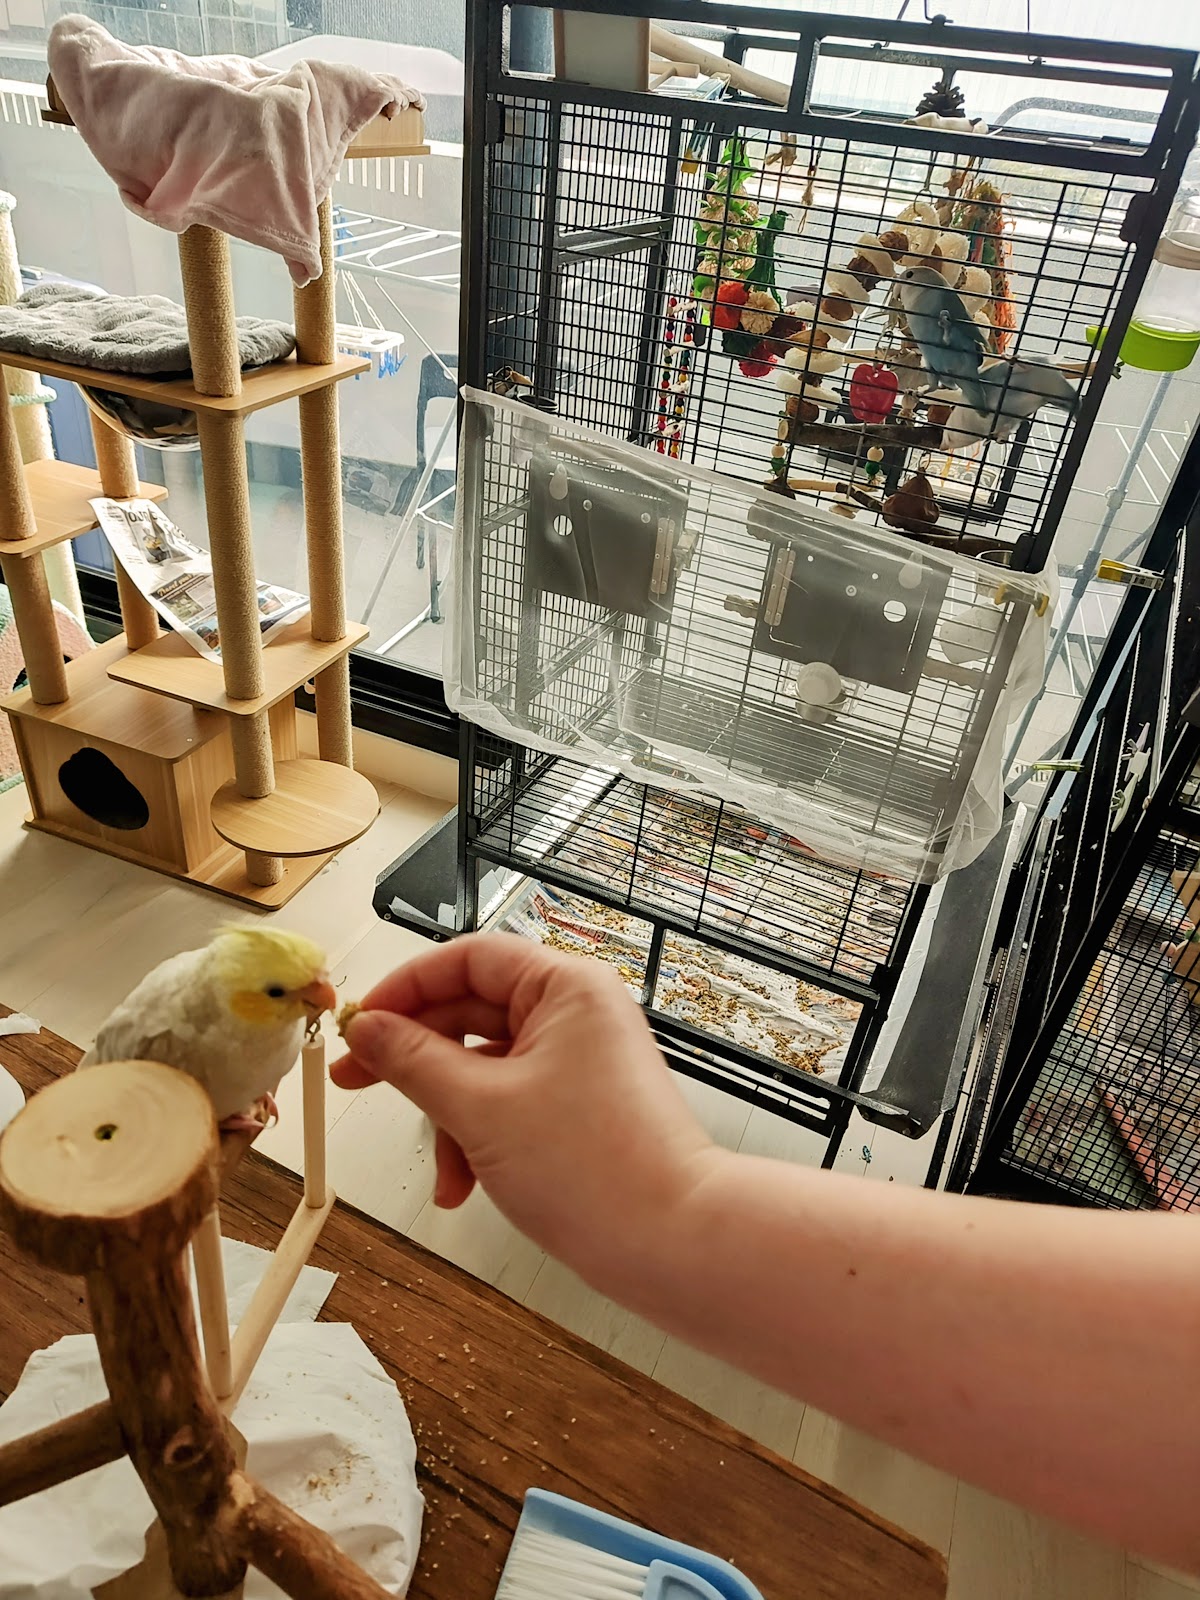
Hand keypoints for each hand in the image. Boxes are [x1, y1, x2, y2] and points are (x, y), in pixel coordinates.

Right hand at [332, 934, 715, 1293]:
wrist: (673, 1241)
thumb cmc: (595, 1168)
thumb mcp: (479, 1108)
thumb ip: (413, 1061)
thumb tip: (368, 1028)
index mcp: (564, 986)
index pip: (468, 959)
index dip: (405, 988)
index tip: (359, 1024)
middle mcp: (577, 1011)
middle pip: (470, 1012)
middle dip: (415, 1060)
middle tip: (356, 1081)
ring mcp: (581, 1059)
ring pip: (485, 1066)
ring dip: (449, 1117)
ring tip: (443, 1173)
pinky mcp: (580, 1104)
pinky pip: (510, 1101)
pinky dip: (480, 1138)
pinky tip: (465, 1186)